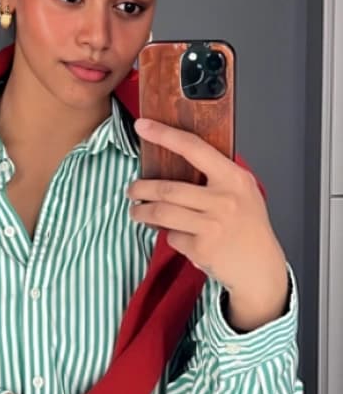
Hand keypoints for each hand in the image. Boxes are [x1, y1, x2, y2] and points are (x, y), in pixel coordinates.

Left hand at [128, 118, 288, 330]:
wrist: (261, 268)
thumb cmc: (249, 228)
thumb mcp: (243, 192)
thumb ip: (217, 177)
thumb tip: (176, 161)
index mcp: (234, 178)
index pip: (194, 148)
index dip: (165, 135)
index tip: (143, 125)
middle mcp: (224, 200)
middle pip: (167, 188)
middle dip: (140, 189)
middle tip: (132, 190)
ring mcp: (212, 225)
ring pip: (161, 213)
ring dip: (142, 213)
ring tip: (137, 212)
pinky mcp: (202, 248)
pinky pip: (172, 237)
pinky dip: (171, 236)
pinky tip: (181, 237)